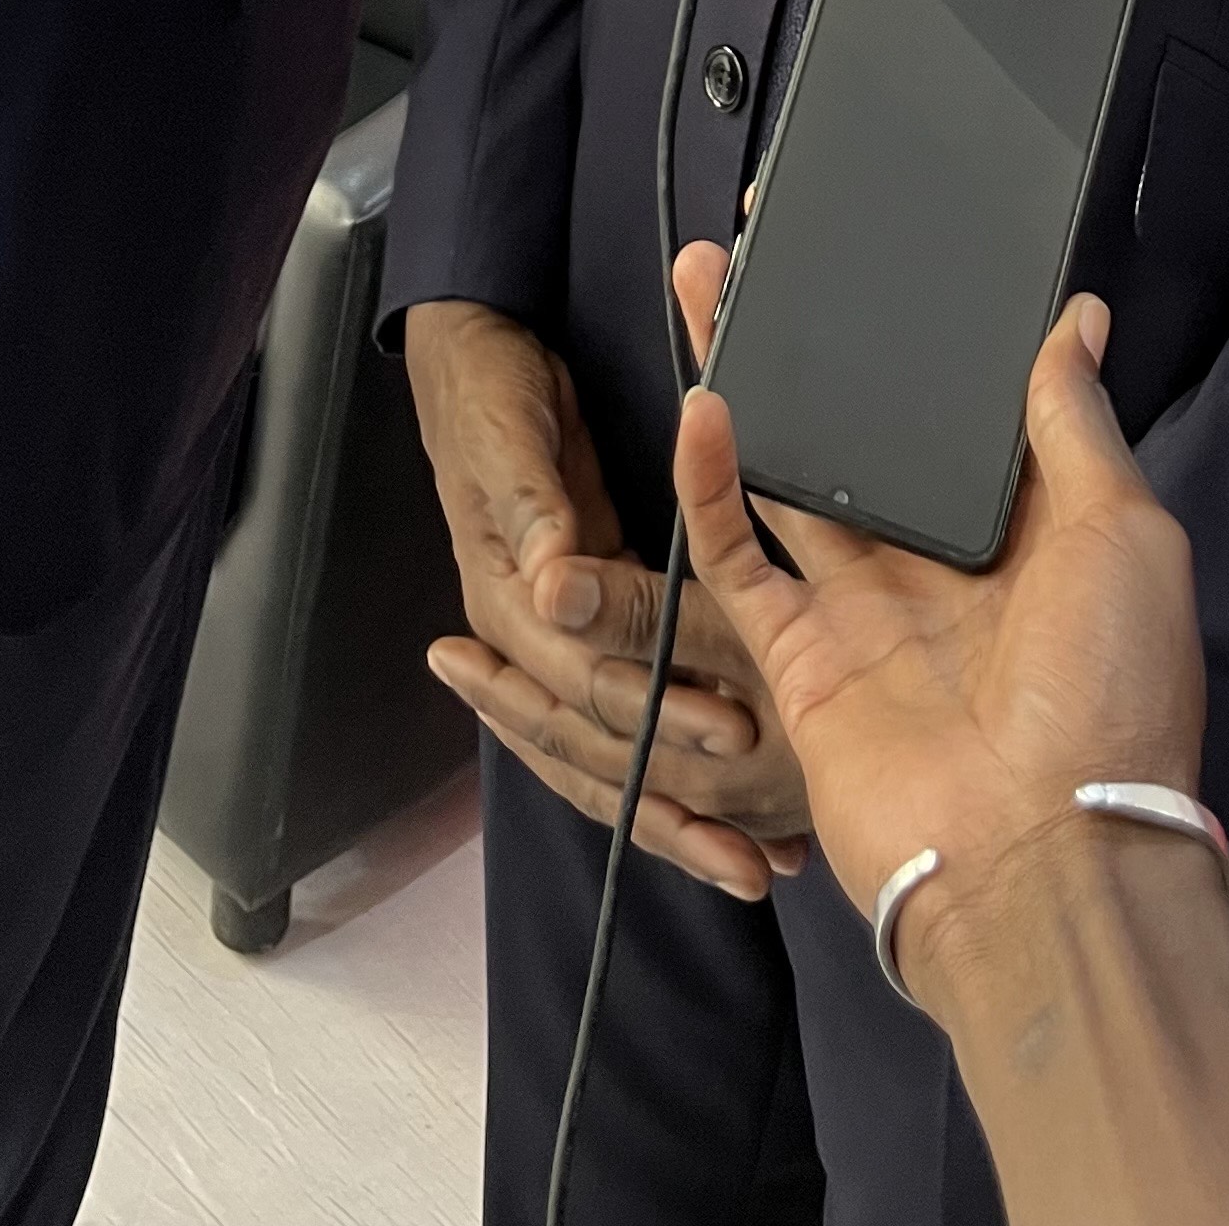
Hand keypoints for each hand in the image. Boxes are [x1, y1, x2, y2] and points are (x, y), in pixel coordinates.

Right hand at [405, 298, 812, 898]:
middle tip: (757, 853)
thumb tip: (554, 586)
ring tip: (752, 872)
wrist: (470, 358)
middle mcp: (529, 635)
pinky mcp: (588, 626)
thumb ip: (534, 512)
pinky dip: (672, 762)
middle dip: (678, 796)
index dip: (660, 710)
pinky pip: (626, 715)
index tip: (734, 733)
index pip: (586, 678)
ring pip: (610, 752)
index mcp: (505, 601)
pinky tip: (732, 813)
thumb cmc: (489, 394)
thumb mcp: (508, 442)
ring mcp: (556, 639)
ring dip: (677, 814)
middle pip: (600, 741)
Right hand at [669, 245, 1205, 928]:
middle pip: (861, 432)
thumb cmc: (1108, 699)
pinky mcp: (800, 656)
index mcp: (1026, 537)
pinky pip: (739, 558)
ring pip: (788, 471)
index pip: (960, 416)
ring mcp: (863, 609)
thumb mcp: (1125, 540)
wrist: (1040, 862)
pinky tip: (702, 407)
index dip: (922, 338)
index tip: (886, 252)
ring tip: (705, 284)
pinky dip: (710, 484)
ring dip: (746, 378)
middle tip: (763, 251)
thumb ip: (1076, 427)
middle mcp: (938, 566)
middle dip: (815, 343)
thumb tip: (1077, 320)